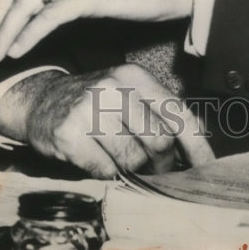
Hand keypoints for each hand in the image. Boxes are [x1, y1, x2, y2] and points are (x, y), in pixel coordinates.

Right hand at [0, 64, 214, 177]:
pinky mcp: (68, 134)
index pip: (177, 114)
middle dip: (163, 166)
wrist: (41, 101)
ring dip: (133, 171)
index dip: (197, 146)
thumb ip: (159, 116)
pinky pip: (104, 170)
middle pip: (158, 141)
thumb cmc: (95, 103)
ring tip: (122, 161)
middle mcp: (112, 87)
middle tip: (158, 172)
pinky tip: (97, 159)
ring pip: (132, 160)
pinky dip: (106, 174)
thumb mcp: (128, 95)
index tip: (207, 169)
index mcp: (134, 75)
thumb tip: (197, 155)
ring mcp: (88, 109)